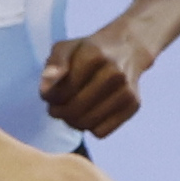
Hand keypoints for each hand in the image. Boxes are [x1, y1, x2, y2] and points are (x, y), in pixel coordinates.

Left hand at [39, 23, 153, 138]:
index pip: (63, 91)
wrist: (128, 48)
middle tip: (56, 108)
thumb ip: (53, 65)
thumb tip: (45, 90)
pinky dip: (91, 128)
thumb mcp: (66, 48)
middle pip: (75, 110)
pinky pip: (101, 132)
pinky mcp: (133, 104)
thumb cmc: (89, 52)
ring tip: (70, 111)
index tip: (49, 95)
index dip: (51, 98)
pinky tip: (89, 114)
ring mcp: (126, 89)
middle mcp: (114, 73)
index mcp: (94, 56)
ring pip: (88, 124)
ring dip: (73, 122)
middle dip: (60, 113)